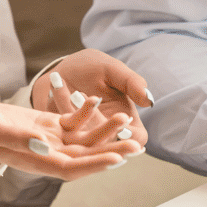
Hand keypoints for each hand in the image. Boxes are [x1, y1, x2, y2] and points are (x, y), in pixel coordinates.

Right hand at [0, 98, 136, 178]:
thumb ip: (17, 138)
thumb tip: (45, 144)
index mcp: (32, 159)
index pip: (71, 166)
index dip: (95, 163)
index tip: (118, 158)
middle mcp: (43, 152)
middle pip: (83, 155)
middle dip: (111, 150)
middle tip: (139, 144)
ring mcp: (45, 139)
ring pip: (81, 138)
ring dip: (103, 131)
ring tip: (126, 121)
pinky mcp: (43, 124)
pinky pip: (69, 122)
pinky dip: (84, 113)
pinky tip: (96, 101)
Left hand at [31, 49, 150, 151]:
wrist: (64, 67)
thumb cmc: (94, 67)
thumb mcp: (113, 70)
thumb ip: (131, 83)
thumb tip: (149, 101)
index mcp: (124, 117)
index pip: (137, 138)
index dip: (133, 136)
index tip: (123, 120)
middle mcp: (104, 130)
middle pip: (107, 140)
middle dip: (96, 118)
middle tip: (87, 95)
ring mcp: (83, 134)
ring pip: (83, 135)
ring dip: (76, 110)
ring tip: (72, 87)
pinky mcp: (62, 131)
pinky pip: (61, 123)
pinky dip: (60, 101)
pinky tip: (57, 82)